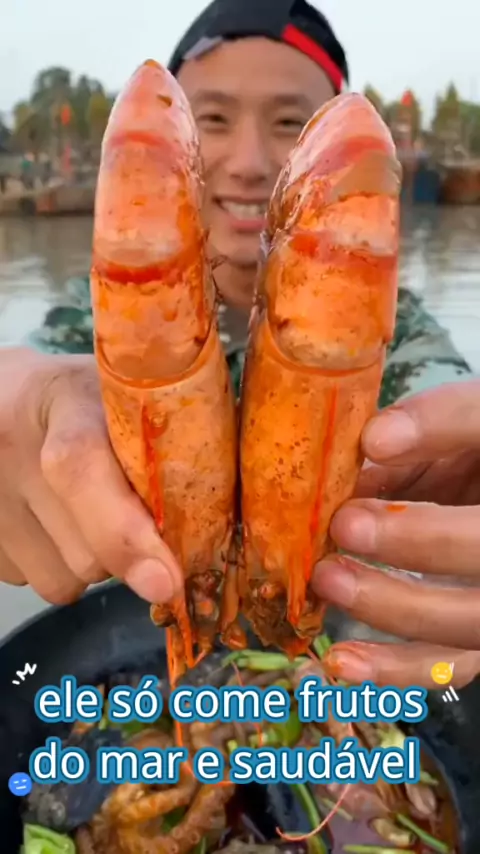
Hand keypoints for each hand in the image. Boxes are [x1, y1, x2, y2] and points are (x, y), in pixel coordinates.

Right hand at [0, 348, 180, 605]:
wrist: (1, 393)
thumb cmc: (83, 398)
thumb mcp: (123, 398)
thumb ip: (166, 442)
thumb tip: (213, 524)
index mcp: (62, 401)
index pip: (80, 469)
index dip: (124, 532)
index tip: (166, 580)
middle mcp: (9, 448)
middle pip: (85, 551)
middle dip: (126, 550)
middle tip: (133, 508)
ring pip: (64, 581)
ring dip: (91, 563)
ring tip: (85, 509)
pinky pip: (35, 584)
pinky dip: (56, 565)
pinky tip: (52, 520)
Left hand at [312, 381, 479, 689]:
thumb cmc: (471, 450)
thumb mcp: (463, 425)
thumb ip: (432, 426)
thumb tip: (374, 441)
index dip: (441, 448)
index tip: (373, 445)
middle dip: (417, 543)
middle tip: (346, 523)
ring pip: (463, 626)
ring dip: (392, 607)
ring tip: (329, 579)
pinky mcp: (470, 635)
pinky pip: (443, 666)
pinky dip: (392, 669)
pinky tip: (342, 660)